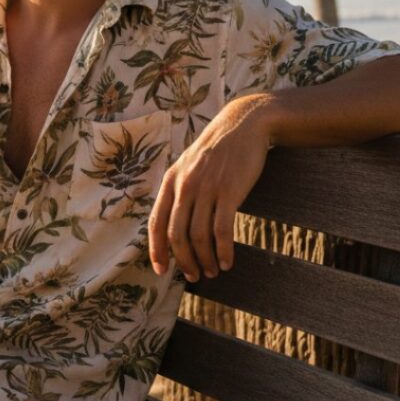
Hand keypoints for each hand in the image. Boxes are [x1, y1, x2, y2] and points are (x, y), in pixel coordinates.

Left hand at [148, 95, 273, 281]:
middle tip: (194, 276)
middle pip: (176, 235)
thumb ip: (180, 191)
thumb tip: (175, 224)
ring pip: (199, 236)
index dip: (156, 249)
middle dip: (184, 261)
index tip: (161, 269)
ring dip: (205, 259)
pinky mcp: (229, 191)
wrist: (243, 125)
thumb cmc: (217, 152)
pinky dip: (223, 250)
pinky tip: (227, 261)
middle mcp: (184, 186)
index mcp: (171, 182)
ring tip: (213, 271)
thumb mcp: (189, 166)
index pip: (156, 223)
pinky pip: (222, 230)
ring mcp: (206, 188)